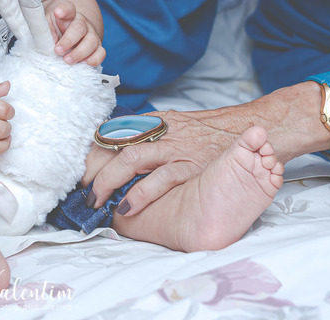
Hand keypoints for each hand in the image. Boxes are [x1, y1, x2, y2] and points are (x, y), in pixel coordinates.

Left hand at [49, 1, 106, 65]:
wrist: (71, 36)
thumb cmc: (57, 31)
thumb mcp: (48, 27)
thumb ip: (46, 31)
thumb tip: (49, 42)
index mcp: (68, 15)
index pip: (68, 8)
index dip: (64, 9)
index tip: (57, 12)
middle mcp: (82, 23)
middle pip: (79, 28)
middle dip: (68, 40)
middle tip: (58, 50)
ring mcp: (91, 35)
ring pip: (92, 41)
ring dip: (79, 53)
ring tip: (67, 60)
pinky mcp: (97, 47)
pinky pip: (100, 53)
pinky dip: (93, 60)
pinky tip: (82, 64)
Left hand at [83, 107, 239, 216]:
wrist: (249, 129)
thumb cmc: (210, 132)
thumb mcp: (177, 123)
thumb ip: (151, 132)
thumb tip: (119, 142)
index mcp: (155, 122)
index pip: (113, 133)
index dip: (93, 151)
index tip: (79, 168)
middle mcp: (161, 133)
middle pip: (116, 147)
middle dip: (94, 168)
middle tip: (82, 188)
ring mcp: (175, 149)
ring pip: (132, 160)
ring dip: (109, 181)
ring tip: (96, 200)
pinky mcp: (190, 166)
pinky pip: (161, 179)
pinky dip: (141, 194)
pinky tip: (127, 207)